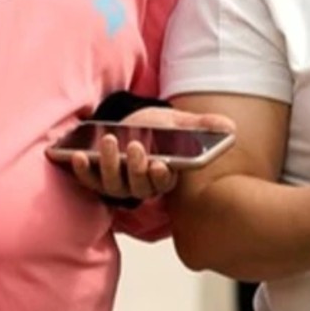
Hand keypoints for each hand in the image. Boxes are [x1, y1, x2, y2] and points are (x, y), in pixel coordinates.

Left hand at [65, 107, 235, 203]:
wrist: (131, 124)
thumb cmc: (157, 127)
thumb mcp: (179, 123)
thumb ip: (202, 126)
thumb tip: (230, 127)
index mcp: (163, 175)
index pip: (164, 184)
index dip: (161, 177)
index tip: (161, 165)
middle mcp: (141, 184)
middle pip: (139, 187)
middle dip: (136, 169)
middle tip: (135, 148)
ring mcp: (118, 183)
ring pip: (114, 185)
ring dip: (110, 165)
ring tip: (110, 141)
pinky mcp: (98, 177)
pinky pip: (90, 181)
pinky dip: (83, 171)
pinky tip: (79, 155)